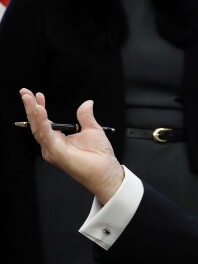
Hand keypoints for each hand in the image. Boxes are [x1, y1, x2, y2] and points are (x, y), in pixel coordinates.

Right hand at [20, 89, 123, 203]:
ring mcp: (52, 149)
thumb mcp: (92, 129)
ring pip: (38, 129)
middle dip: (30, 108)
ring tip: (30, 100)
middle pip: (37, 124)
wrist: (106, 170)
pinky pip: (47, 136)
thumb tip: (87, 103)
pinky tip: (40, 112)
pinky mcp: (56, 153)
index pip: (44, 121)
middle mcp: (52, 144)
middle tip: (25, 93)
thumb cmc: (100, 155)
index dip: (39, 108)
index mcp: (58, 138)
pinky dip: (42, 123)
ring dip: (33, 113)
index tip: (38, 95)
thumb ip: (86, 116)